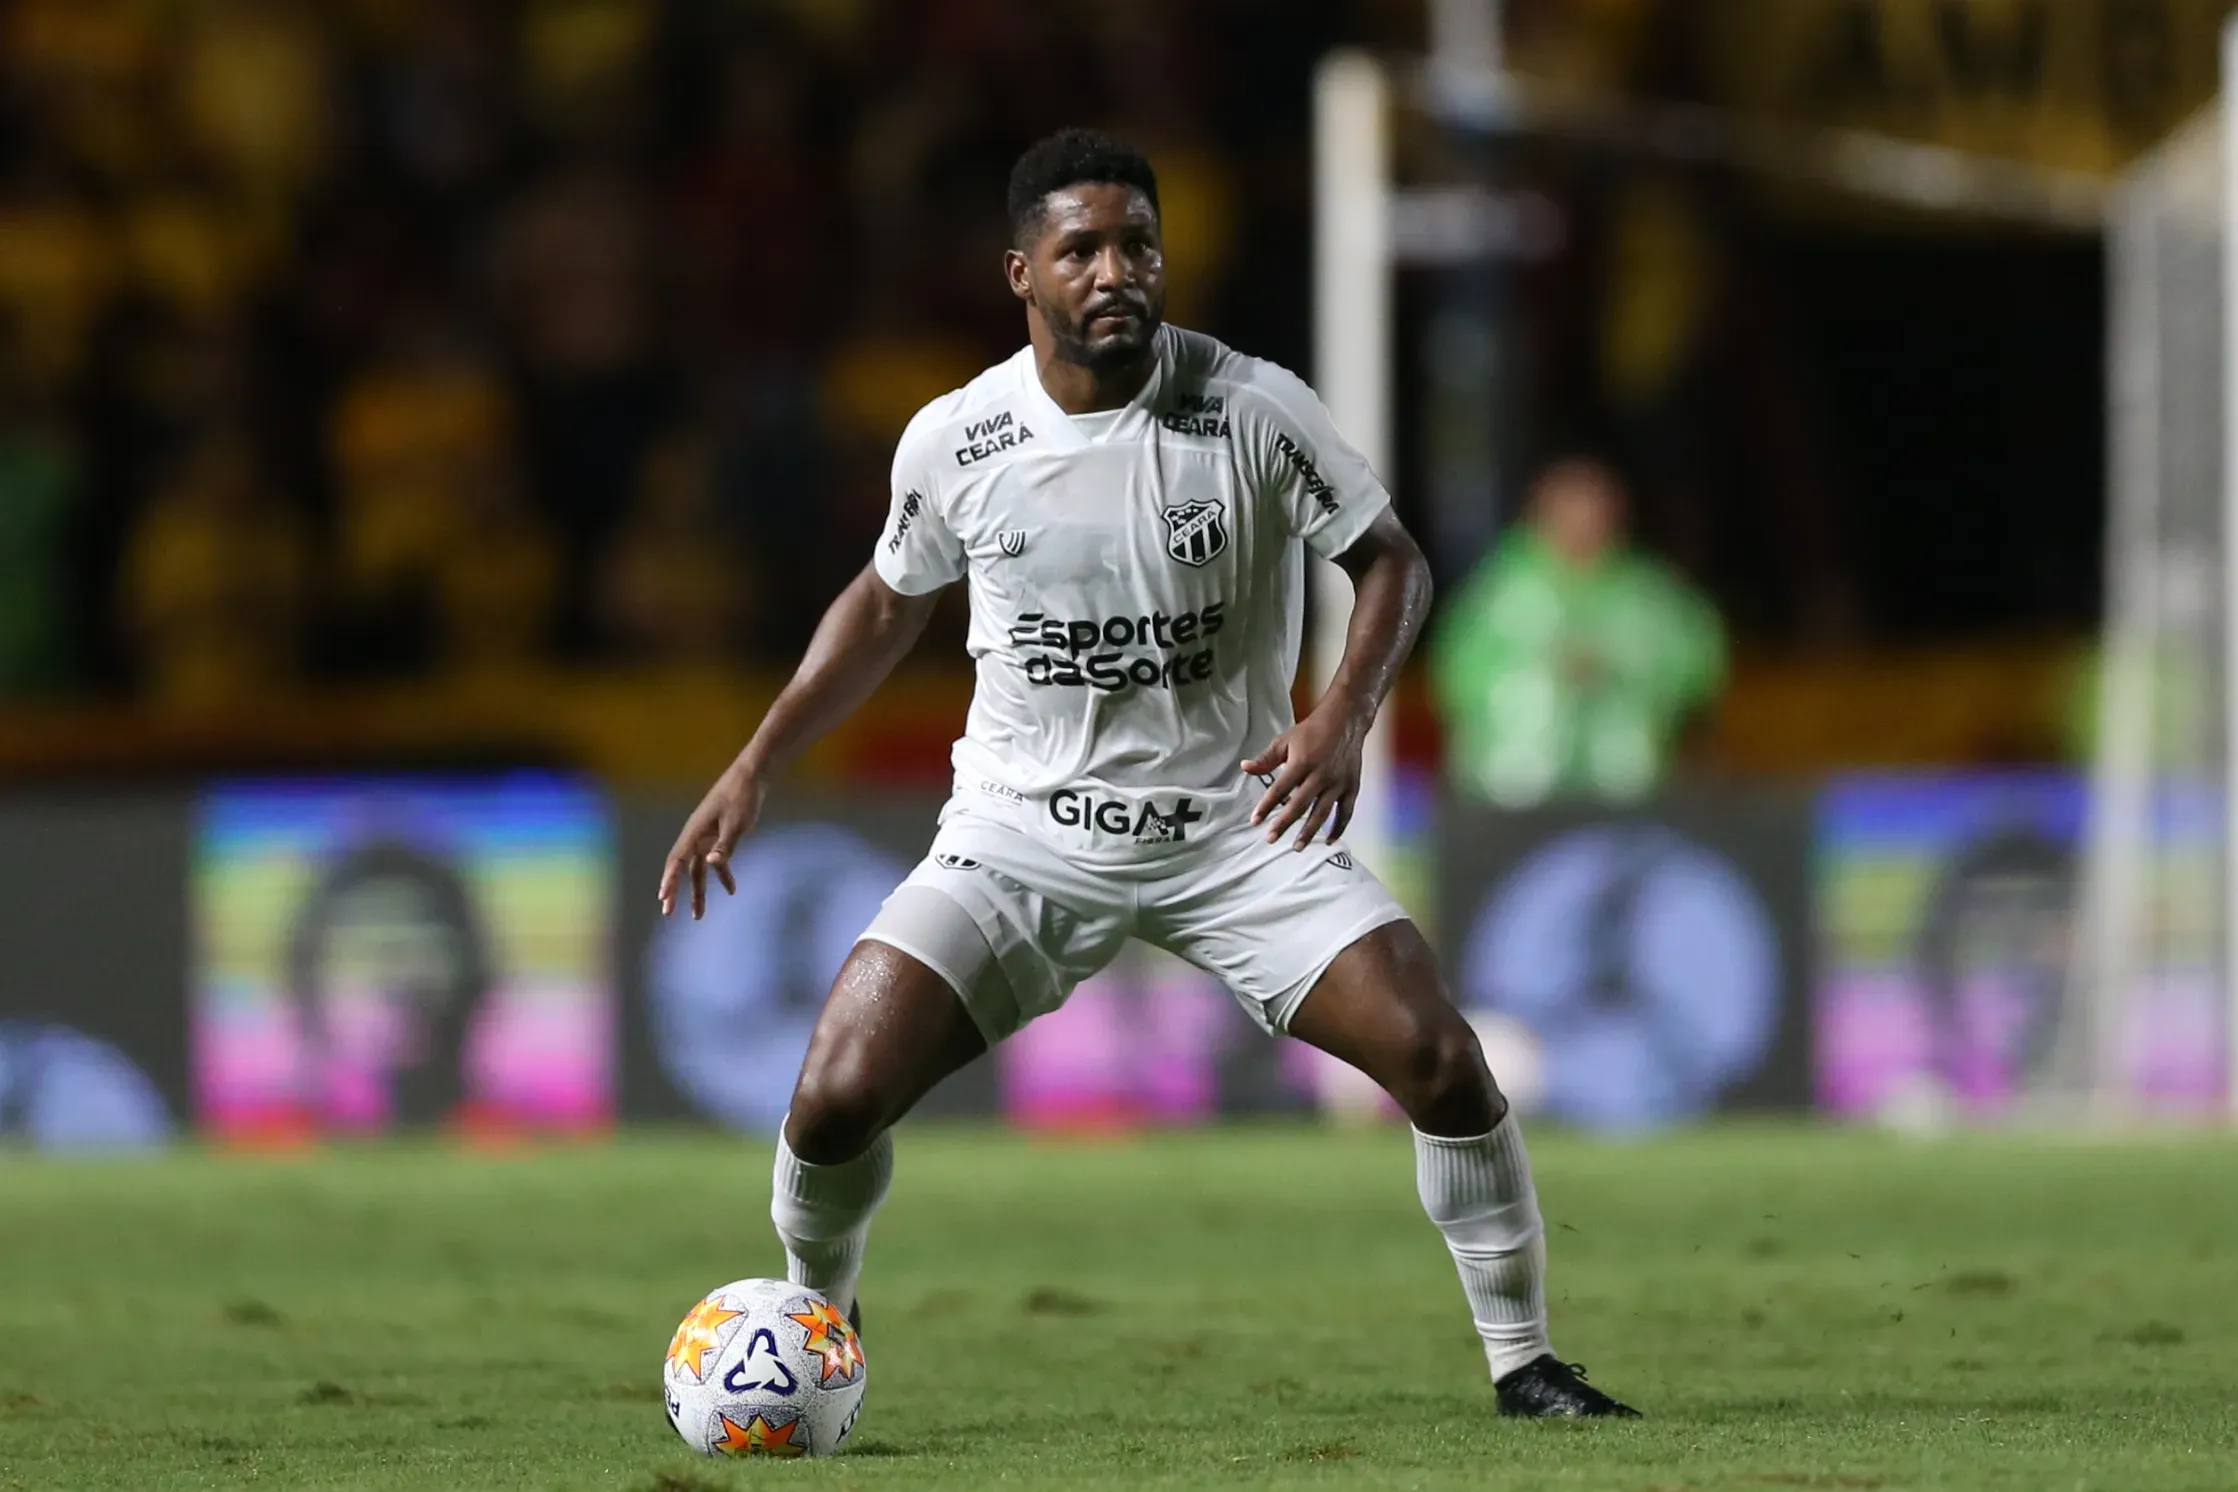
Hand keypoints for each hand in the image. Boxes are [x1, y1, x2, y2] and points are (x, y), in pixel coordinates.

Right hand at [658, 763, 767, 918]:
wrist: (751, 777)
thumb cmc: (741, 798)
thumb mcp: (736, 824)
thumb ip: (724, 846)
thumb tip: (710, 864)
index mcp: (695, 832)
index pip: (677, 860)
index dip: (669, 880)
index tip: (663, 898)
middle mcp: (696, 836)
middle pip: (682, 868)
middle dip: (676, 891)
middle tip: (668, 912)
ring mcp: (706, 837)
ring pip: (698, 869)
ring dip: (698, 891)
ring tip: (698, 915)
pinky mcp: (718, 837)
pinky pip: (715, 861)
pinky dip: (721, 875)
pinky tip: (731, 890)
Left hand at [1243, 698, 1371, 849]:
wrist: (1346, 720)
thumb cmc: (1312, 730)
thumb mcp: (1286, 740)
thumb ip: (1266, 758)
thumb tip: (1245, 768)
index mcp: (1302, 763)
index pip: (1279, 789)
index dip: (1266, 806)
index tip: (1255, 821)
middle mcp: (1320, 775)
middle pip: (1299, 805)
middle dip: (1284, 824)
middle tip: (1270, 839)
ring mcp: (1338, 783)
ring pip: (1322, 813)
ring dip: (1309, 832)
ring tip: (1297, 847)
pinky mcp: (1352, 786)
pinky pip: (1345, 812)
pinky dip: (1338, 828)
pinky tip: (1327, 840)